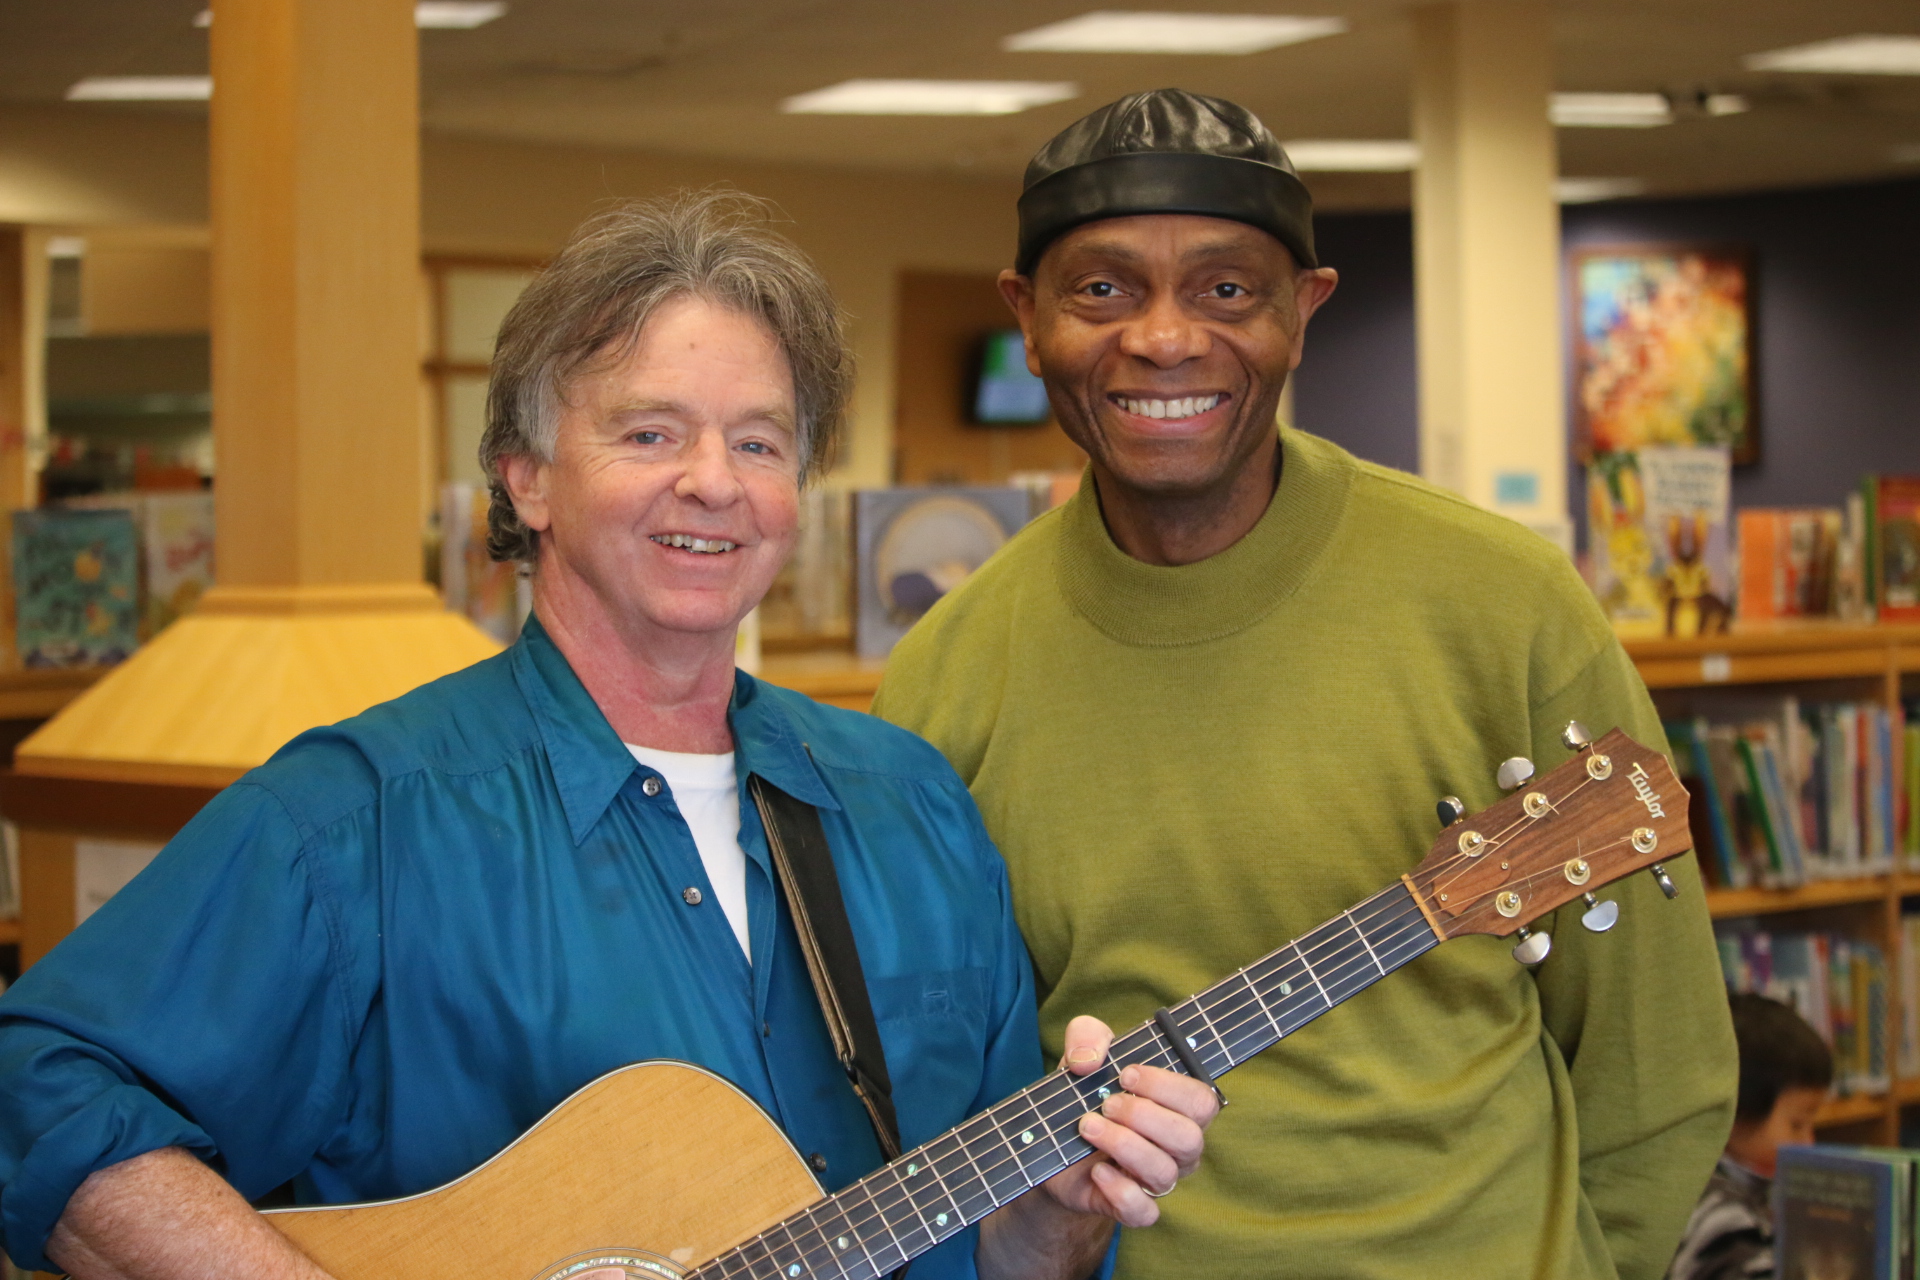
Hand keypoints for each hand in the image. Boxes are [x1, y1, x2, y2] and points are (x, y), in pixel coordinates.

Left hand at [1041, 1015, 1218, 1226]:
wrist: (1048, 1141)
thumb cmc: (1082, 1093)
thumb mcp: (1081, 1054)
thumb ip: (1087, 1036)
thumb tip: (1088, 1061)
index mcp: (1178, 1107)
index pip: (1202, 1100)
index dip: (1166, 1087)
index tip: (1125, 1075)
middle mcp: (1176, 1146)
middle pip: (1189, 1138)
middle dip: (1143, 1116)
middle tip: (1107, 1105)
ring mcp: (1155, 1178)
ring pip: (1164, 1172)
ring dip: (1123, 1145)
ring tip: (1089, 1127)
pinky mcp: (1129, 1206)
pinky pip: (1143, 1211)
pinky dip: (1120, 1190)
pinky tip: (1097, 1170)